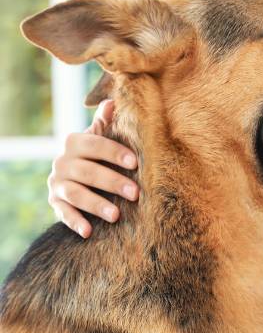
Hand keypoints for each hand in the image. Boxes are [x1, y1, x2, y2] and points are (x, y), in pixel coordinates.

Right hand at [48, 100, 138, 238]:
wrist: (75, 177)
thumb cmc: (98, 156)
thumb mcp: (101, 138)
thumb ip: (107, 123)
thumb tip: (113, 101)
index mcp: (76, 142)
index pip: (95, 144)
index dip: (114, 152)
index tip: (135, 162)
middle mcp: (63, 162)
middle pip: (88, 172)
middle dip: (113, 182)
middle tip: (136, 193)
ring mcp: (57, 183)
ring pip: (76, 193)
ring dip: (96, 204)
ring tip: (117, 215)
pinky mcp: (55, 202)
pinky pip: (63, 213)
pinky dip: (75, 222)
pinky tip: (89, 231)